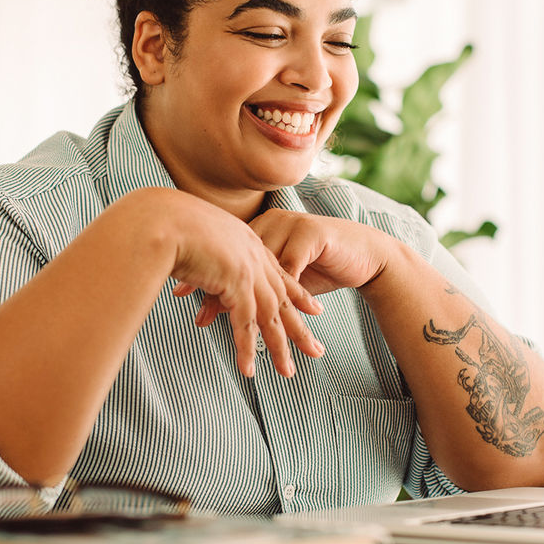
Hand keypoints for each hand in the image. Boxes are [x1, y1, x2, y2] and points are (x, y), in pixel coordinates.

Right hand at [162, 193, 324, 377]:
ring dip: (279, 347)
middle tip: (315, 350)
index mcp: (247, 242)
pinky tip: (249, 369)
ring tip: (287, 372)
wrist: (162, 219)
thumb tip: (196, 265)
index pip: (278, 273)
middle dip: (299, 327)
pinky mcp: (236, 284)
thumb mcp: (194, 236)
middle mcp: (253, 256)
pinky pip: (245, 323)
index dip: (297, 293)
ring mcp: (247, 270)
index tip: (314, 309)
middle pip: (283, 298)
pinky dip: (247, 348)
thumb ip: (203, 252)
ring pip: (270, 316)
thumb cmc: (166, 224)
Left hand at [186, 210, 394, 333]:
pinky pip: (291, 267)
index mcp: (259, 228)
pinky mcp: (312, 235)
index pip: (225, 251)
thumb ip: (251, 285)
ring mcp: (292, 226)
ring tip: (229, 320)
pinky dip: (279, 292)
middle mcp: (272, 223)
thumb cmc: (320, 266)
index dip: (203, 272)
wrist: (364, 254)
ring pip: (262, 266)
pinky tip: (268, 310)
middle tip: (197, 313)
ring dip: (247, 296)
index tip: (179, 290)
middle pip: (238, 258)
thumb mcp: (281, 276)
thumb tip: (212, 304)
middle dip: (217, 288)